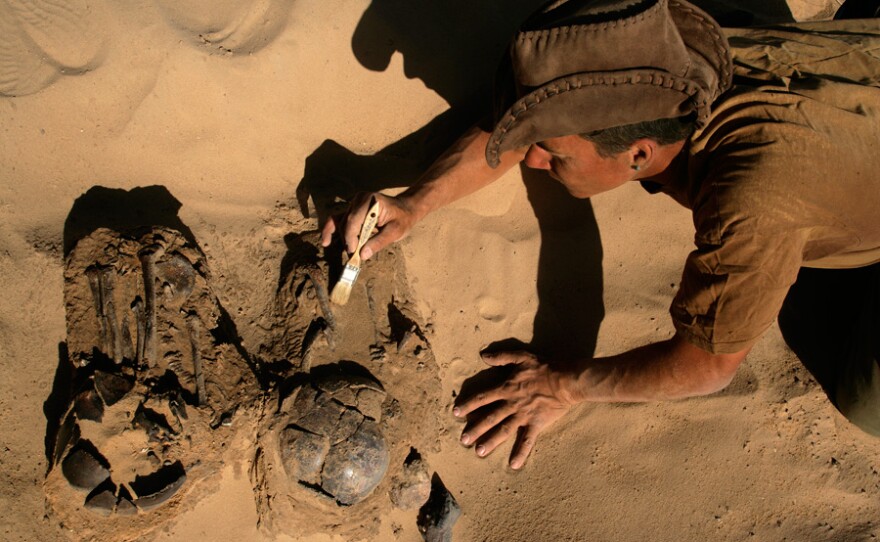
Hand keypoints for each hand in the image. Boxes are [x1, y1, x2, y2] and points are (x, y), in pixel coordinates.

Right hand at [320, 192, 418, 260]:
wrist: (406, 209)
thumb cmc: (402, 219)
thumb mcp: (395, 232)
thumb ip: (379, 242)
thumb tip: (362, 255)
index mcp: (370, 202)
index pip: (353, 220)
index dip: (350, 237)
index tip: (352, 252)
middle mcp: (359, 200)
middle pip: (345, 222)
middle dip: (347, 240)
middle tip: (352, 257)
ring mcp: (354, 204)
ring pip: (340, 222)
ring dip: (340, 238)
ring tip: (343, 252)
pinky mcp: (352, 210)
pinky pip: (339, 220)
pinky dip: (332, 231)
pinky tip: (327, 242)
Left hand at [453, 351, 571, 469]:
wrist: (565, 380)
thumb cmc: (544, 367)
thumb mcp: (521, 356)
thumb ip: (501, 356)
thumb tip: (483, 356)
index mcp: (506, 388)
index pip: (483, 398)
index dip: (468, 405)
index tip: (456, 413)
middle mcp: (512, 404)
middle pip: (490, 418)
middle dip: (475, 429)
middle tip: (463, 440)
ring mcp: (523, 415)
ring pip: (504, 430)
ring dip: (491, 441)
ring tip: (479, 452)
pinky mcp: (536, 424)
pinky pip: (528, 440)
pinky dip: (521, 452)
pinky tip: (514, 465)